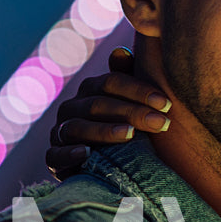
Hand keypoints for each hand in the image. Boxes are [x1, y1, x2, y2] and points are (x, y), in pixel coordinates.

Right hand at [45, 46, 172, 178]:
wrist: (104, 169)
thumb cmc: (124, 129)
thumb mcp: (130, 105)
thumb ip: (128, 79)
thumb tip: (121, 52)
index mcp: (90, 90)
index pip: (110, 82)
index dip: (138, 91)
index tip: (166, 104)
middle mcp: (71, 108)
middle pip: (98, 104)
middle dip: (132, 112)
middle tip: (161, 123)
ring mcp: (60, 133)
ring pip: (77, 128)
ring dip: (105, 131)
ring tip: (130, 135)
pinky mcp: (53, 160)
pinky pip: (55, 155)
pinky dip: (70, 154)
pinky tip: (87, 154)